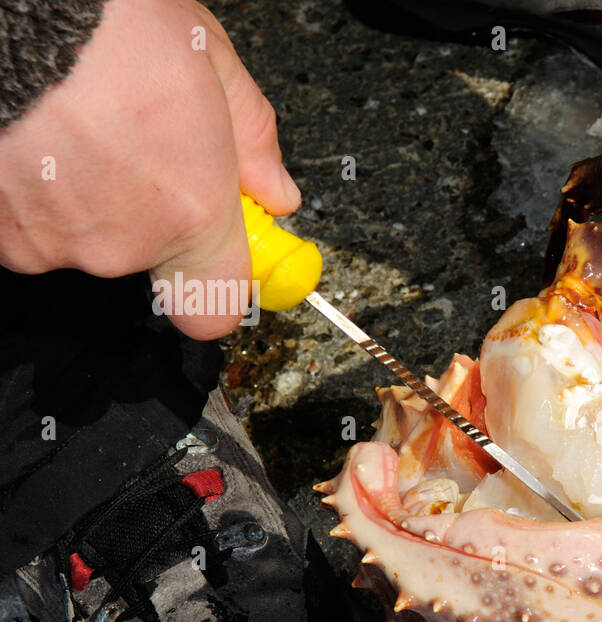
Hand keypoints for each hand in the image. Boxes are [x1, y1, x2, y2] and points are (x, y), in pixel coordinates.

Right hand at [0, 0, 299, 339]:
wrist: (12, 9)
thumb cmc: (103, 21)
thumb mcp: (214, 61)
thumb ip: (254, 141)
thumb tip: (274, 188)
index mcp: (189, 215)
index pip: (215, 311)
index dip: (218, 282)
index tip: (224, 250)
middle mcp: (118, 243)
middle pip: (146, 256)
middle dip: (150, 209)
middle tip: (141, 144)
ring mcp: (48, 239)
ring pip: (82, 235)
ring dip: (86, 194)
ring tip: (83, 128)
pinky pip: (26, 222)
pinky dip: (32, 186)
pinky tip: (39, 136)